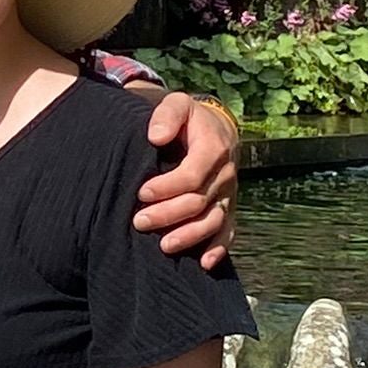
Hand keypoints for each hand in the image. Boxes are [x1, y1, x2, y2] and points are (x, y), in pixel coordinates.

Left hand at [135, 93, 236, 269]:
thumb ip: (167, 114)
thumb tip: (155, 136)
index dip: (166, 188)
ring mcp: (229, 194)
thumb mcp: (178, 104)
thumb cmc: (190, 118)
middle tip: (139, 222)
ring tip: (163, 246)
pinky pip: (228, 232)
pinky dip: (218, 249)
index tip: (141, 193)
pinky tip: (203, 263)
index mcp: (213, 149)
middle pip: (199, 202)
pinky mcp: (228, 208)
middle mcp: (225, 175)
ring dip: (189, 236)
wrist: (217, 128)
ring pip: (213, 222)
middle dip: (168, 215)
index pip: (191, 176)